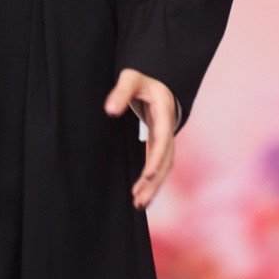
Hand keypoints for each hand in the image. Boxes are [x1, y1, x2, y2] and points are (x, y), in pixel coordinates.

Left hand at [104, 70, 176, 210]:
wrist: (158, 74)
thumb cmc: (144, 75)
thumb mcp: (131, 78)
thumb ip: (121, 92)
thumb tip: (109, 111)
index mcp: (164, 113)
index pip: (162, 141)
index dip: (156, 158)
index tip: (147, 175)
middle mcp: (168, 128)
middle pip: (165, 159)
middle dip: (154, 181)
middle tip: (139, 200)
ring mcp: (165, 135)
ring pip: (164, 165)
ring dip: (154, 185)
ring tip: (139, 203)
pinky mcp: (158, 139)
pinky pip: (158, 161)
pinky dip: (152, 177)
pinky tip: (142, 190)